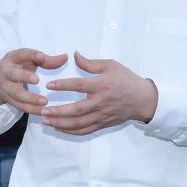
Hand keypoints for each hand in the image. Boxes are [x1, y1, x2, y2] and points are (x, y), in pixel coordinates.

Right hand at [0, 48, 67, 113]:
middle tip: (37, 80)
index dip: (31, 55)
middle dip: (24, 77)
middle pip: (13, 74)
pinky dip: (32, 110)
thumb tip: (65, 57)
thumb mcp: (28, 60)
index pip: (21, 54)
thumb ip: (47, 60)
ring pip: (16, 94)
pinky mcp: (9, 100)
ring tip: (45, 101)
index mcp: (13, 58)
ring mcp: (6, 87)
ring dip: (30, 99)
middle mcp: (6, 72)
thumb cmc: (17, 66)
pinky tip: (43, 112)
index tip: (41, 57)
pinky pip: (20, 106)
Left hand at [39, 52, 157, 135]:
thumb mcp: (110, 65)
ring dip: (61, 123)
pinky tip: (59, 128)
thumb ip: (90, 63)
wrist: (143, 99)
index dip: (63, 86)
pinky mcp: (103, 123)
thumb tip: (75, 55)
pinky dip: (71, 131)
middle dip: (58, 111)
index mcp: (102, 85)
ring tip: (46, 121)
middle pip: (77, 110)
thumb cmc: (126, 80)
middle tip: (43, 110)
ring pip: (79, 123)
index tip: (49, 86)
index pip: (79, 85)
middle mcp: (101, 102)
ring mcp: (102, 115)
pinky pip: (85, 130)